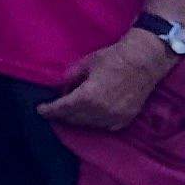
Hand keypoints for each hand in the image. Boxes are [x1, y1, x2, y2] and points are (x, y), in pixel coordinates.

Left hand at [38, 29, 178, 132]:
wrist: (145, 61)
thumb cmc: (113, 58)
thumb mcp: (85, 64)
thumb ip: (70, 78)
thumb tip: (60, 87)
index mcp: (87, 97)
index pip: (61, 109)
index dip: (48, 110)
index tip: (40, 110)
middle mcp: (100, 111)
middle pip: (73, 118)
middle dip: (61, 114)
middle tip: (55, 109)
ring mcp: (114, 117)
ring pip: (88, 124)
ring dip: (77, 118)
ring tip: (71, 110)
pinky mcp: (125, 119)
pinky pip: (104, 125)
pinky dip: (94, 121)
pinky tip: (90, 114)